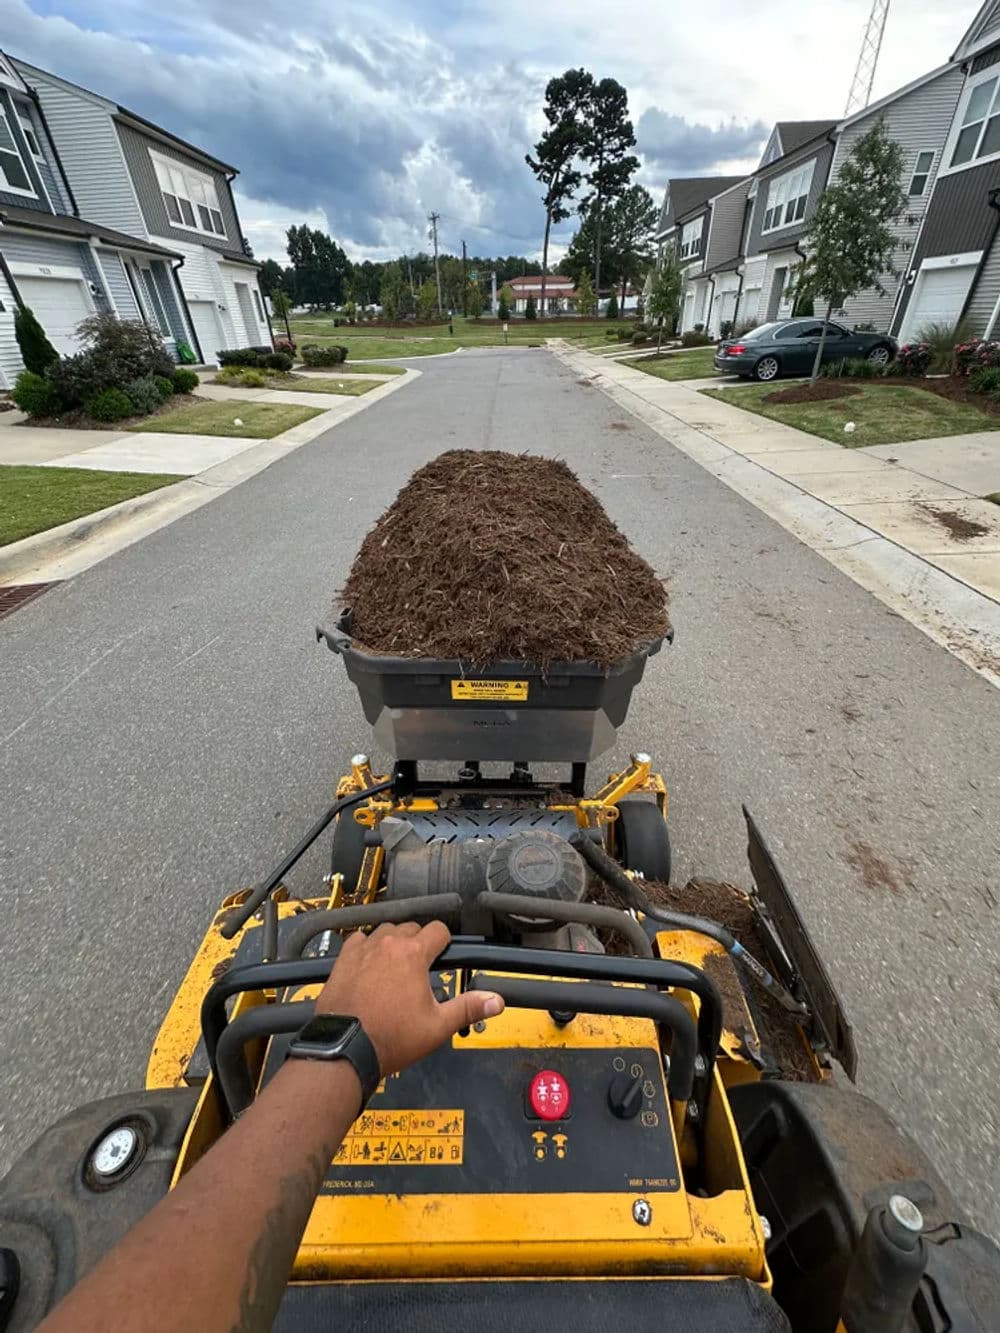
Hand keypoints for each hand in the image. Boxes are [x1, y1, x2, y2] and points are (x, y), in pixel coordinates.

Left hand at [314, 921, 503, 1074]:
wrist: (346, 1047)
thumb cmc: (390, 1037)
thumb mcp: (437, 1026)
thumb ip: (468, 1008)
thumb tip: (495, 1000)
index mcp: (413, 954)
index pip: (438, 930)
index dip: (445, 942)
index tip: (443, 955)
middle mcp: (387, 944)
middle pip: (412, 927)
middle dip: (419, 942)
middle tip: (421, 968)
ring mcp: (363, 950)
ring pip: (385, 931)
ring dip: (394, 942)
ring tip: (397, 966)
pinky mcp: (343, 959)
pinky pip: (359, 940)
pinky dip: (367, 947)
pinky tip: (370, 965)